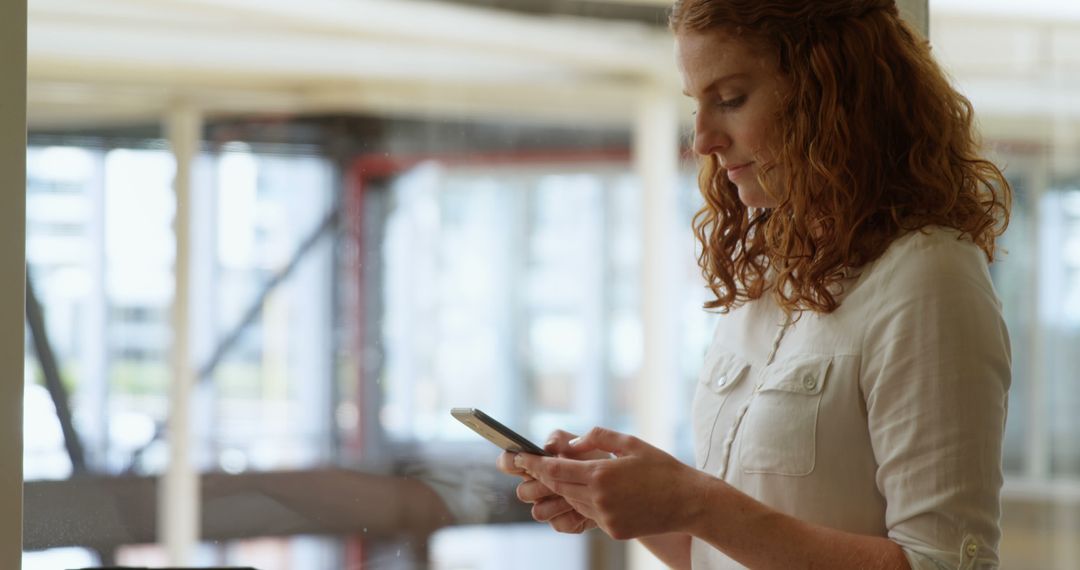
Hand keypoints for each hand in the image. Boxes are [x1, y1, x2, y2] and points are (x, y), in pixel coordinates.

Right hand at [495, 430, 607, 533]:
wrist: (623, 483)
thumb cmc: (598, 459)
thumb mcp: (581, 443)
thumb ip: (562, 439)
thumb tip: (546, 447)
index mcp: (537, 465)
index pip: (509, 463)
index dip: (509, 462)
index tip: (520, 459)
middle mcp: (539, 486)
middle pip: (522, 492)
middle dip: (539, 486)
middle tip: (556, 480)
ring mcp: (550, 506)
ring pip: (538, 511)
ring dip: (557, 502)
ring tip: (578, 494)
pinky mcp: (564, 522)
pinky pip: (558, 524)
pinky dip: (573, 516)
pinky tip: (587, 508)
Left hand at [513, 427, 708, 540]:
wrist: (688, 502)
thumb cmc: (662, 467)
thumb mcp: (631, 442)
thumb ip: (597, 438)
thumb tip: (572, 444)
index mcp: (601, 474)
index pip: (555, 470)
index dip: (533, 464)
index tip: (519, 458)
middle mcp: (599, 499)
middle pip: (560, 487)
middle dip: (547, 476)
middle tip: (535, 464)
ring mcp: (606, 518)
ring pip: (573, 501)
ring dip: (568, 489)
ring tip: (571, 475)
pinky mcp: (613, 531)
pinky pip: (590, 514)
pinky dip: (587, 502)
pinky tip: (597, 493)